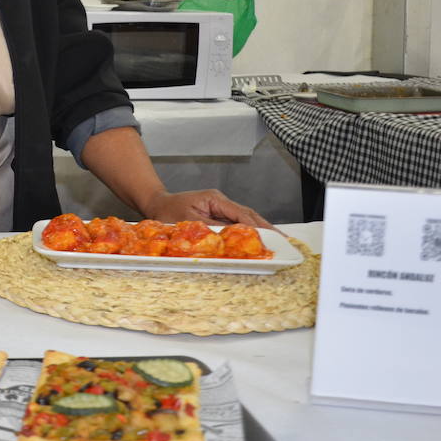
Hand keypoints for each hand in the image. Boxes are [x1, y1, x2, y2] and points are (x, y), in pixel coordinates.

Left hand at [140, 189, 272, 229]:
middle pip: (248, 214)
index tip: (273, 236)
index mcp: (215, 199)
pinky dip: (247, 231)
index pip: (242, 213)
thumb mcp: (188, 222)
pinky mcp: (217, 214)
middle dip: (266, 227)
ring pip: (244, 218)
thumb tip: (231, 237)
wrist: (156, 204)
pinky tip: (257, 240)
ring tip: (276, 241)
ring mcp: (219, 207)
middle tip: (283, 240)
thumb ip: (211, 229)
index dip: (259, 226)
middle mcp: (220, 201)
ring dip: (259, 229)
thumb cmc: (167, 211)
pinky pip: (235, 223)